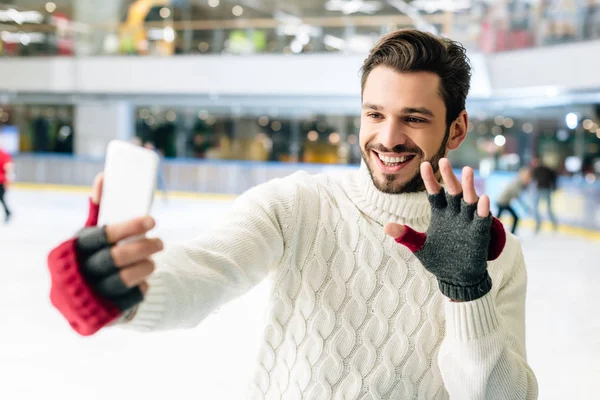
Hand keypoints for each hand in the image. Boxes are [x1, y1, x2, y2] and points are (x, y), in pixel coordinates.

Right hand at [47, 173, 162, 334]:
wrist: (82, 298)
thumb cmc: (91, 256)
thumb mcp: (90, 236)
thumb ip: (98, 210)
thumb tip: (104, 177)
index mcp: (73, 249)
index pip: (103, 234)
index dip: (129, 226)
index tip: (152, 221)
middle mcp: (78, 272)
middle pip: (116, 257)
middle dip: (144, 247)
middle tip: (161, 242)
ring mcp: (90, 294)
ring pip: (125, 279)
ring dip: (146, 266)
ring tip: (152, 261)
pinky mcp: (104, 312)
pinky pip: (130, 299)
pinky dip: (142, 287)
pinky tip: (144, 281)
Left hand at [384, 159, 505, 301]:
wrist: (457, 278)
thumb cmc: (439, 259)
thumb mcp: (419, 246)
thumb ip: (405, 236)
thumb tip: (386, 226)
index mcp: (440, 213)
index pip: (434, 192)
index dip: (430, 179)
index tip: (423, 165)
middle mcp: (455, 213)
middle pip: (452, 191)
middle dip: (449, 176)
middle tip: (443, 161)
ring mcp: (468, 222)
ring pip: (469, 200)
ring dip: (469, 187)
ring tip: (467, 171)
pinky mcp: (479, 233)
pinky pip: (483, 219)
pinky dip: (484, 210)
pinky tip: (483, 199)